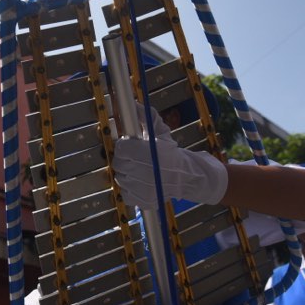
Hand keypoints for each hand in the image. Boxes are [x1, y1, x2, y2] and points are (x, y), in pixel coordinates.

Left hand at [112, 106, 226, 208]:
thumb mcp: (160, 132)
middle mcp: (145, 171)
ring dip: (126, 173)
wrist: (186, 177)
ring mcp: (143, 188)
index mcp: (149, 152)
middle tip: (134, 157)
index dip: (124, 146)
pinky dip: (130, 188)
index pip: (121, 148)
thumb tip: (134, 104)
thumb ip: (145, 117)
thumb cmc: (171, 153)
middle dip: (124, 159)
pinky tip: (139, 181)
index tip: (129, 145)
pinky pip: (125, 192)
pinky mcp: (142, 200)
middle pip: (118, 163)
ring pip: (120, 177)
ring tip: (138, 169)